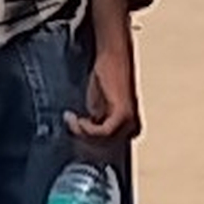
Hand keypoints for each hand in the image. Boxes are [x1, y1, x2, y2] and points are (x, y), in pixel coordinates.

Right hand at [70, 28, 141, 146]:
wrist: (113, 56)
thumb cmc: (106, 77)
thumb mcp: (97, 106)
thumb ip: (94, 122)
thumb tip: (83, 136)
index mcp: (130, 128)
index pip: (105, 146)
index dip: (86, 142)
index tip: (73, 132)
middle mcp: (133, 128)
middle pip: (103, 147)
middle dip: (82, 138)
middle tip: (70, 124)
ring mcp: (130, 123)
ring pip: (102, 141)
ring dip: (82, 132)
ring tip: (72, 120)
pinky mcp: (123, 115)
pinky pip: (103, 132)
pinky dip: (87, 128)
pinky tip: (78, 120)